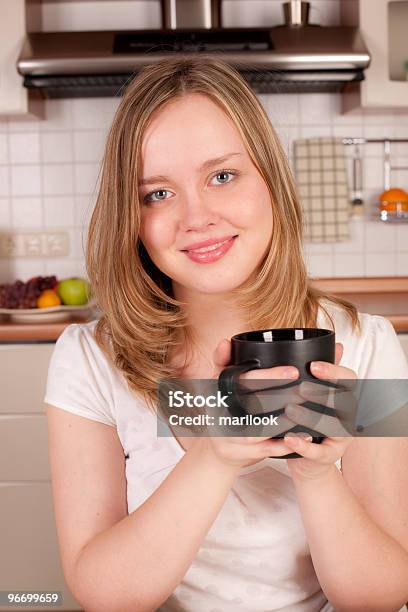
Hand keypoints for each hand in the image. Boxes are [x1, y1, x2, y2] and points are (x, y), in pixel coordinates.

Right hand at [199, 338, 301, 468]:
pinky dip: (285, 443)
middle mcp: (219, 413)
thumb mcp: (218, 385)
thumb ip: (223, 362)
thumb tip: (226, 341)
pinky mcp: (238, 453)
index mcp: (216, 391)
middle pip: (254, 403)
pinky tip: (305, 435)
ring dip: (286, 420)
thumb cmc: (224, 411)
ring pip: (261, 428)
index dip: (268, 375)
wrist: (216, 449)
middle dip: (282, 395)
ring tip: (307, 409)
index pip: (243, 380)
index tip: (293, 370)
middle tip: (305, 388)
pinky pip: (265, 448)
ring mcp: (228, 435)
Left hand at [282, 342, 356, 479]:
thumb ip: (324, 372)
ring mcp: (342, 438)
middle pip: (344, 402)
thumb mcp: (316, 395)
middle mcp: (349, 416)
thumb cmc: (310, 419)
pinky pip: (319, 453)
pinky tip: (289, 438)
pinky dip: (304, 446)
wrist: (308, 458)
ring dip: (311, 418)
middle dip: (323, 393)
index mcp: (346, 397)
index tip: (313, 365)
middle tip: (300, 388)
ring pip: (333, 427)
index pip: (350, 380)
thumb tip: (337, 345)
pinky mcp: (329, 457)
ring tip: (289, 410)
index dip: (334, 371)